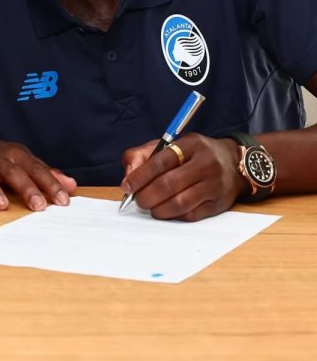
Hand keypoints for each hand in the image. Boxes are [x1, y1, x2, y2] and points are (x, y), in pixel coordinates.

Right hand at [0, 138, 75, 210]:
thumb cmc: (5, 161)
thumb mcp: (26, 164)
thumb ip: (47, 175)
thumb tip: (72, 186)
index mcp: (17, 155)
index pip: (37, 170)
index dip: (50, 185)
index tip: (63, 201)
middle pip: (13, 172)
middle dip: (26, 189)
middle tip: (38, 206)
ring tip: (1, 206)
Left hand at [120, 133, 241, 220]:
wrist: (232, 163)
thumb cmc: (193, 154)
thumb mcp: (169, 144)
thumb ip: (143, 155)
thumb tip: (128, 177)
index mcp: (190, 144)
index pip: (160, 162)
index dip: (140, 176)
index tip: (127, 187)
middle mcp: (205, 163)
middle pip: (169, 184)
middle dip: (147, 196)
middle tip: (138, 201)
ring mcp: (213, 185)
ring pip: (180, 203)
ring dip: (159, 209)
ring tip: (150, 208)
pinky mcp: (218, 204)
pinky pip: (191, 215)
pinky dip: (174, 216)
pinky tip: (166, 211)